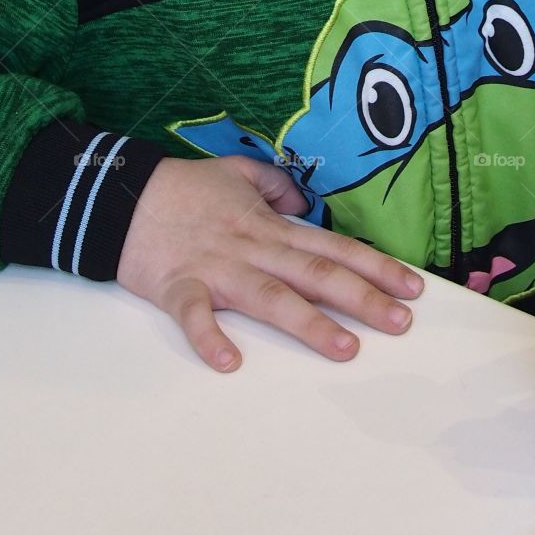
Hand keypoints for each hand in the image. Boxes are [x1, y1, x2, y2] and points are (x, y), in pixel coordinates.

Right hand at [116, 155, 424, 371]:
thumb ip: (274, 182)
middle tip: (401, 323)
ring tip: (346, 348)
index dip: (374, 265)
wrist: (123, 192)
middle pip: (314, 273)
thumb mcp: (235, 172)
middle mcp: (251, 246)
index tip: (412, 287)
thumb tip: (300, 201)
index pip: (331, 246)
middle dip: (361, 297)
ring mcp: (216, 267)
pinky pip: (195, 314)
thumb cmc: (181, 186)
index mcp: (268, 225)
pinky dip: (210, 338)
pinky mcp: (178, 286)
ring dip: (309, 323)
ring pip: (270, 296)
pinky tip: (230, 362)